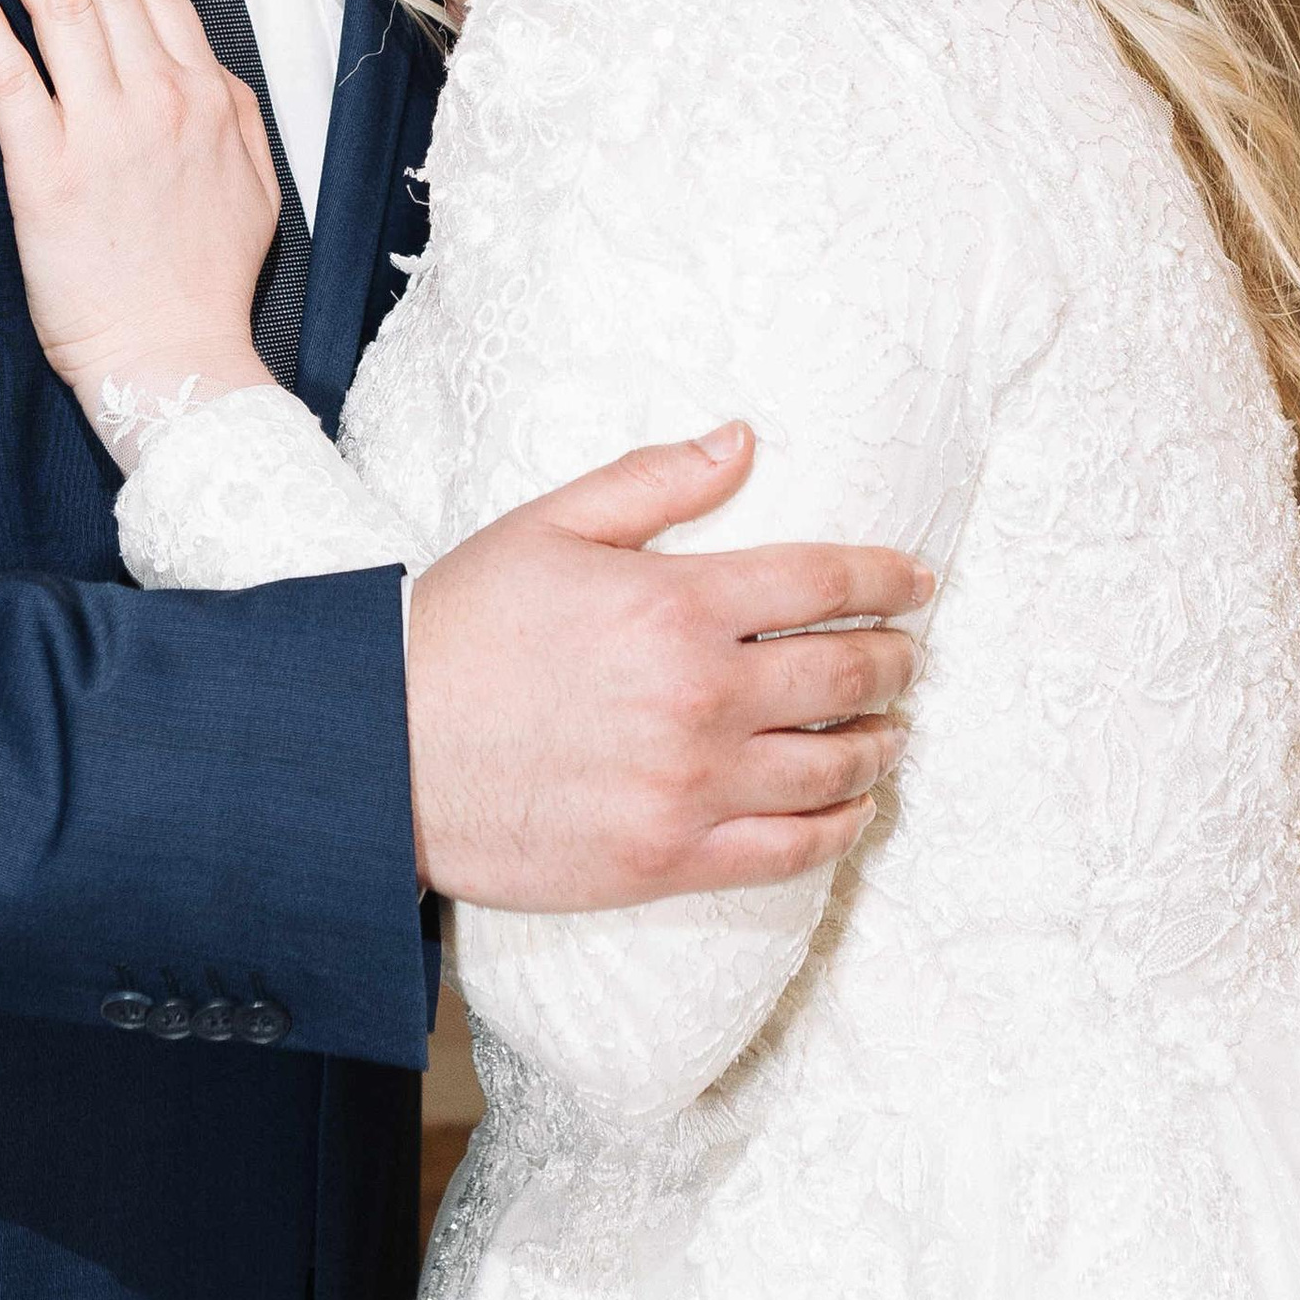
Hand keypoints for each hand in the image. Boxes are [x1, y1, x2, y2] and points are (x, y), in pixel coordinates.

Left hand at [0, 0, 277, 435]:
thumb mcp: (252, 182)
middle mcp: (157, 100)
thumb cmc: (204, 284)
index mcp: (205, 96)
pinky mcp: (47, 172)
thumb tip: (201, 64)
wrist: (176, 361)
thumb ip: (228, 110)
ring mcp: (102, 131)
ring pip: (62, 8)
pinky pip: (10, 79)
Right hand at [408, 429, 928, 904]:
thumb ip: (654, 482)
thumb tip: (743, 441)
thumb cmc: (461, 631)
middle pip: (845, 674)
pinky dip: (841, 828)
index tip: (917, 582)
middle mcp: (699, 696)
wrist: (382, 751)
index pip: (823, 581)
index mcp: (675, 603)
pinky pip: (791, 850)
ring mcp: (690, 786)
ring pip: (833, 765)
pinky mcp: (670, 858)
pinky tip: (854, 808)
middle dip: (894, 660)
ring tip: (890, 729)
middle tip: (908, 654)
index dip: (886, 579)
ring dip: (879, 742)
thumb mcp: (547, 525)